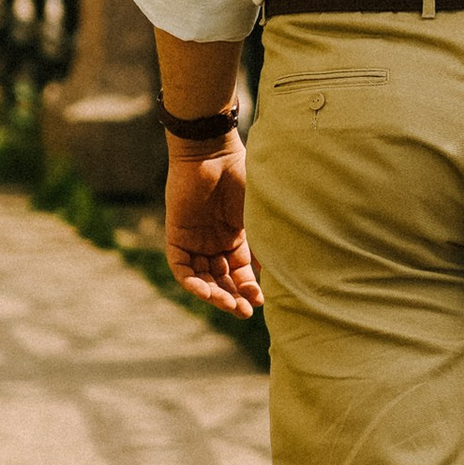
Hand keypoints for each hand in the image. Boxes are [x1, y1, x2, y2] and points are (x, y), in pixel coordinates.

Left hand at [164, 131, 261, 319]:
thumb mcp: (258, 213)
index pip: (242, 272)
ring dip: (214, 294)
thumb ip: (266, 241)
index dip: (250, 288)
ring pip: (202, 278)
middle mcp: (215, 242)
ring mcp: (196, 240)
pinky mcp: (177, 236)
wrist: (212, 152)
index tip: (261, 301)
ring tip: (228, 304)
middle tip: (244, 311)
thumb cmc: (241, 176)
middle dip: (233, 297)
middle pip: (222, 279)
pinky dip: (192, 281)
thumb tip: (286, 271)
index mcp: (237, 236)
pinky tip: (206, 291)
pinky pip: (181, 267)